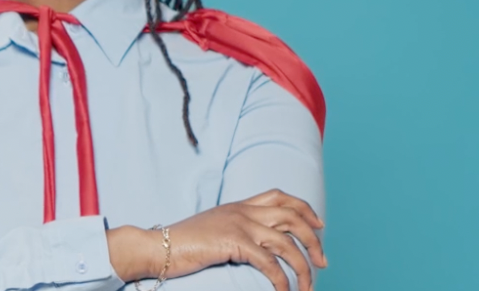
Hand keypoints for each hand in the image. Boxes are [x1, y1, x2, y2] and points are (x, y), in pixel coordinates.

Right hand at [111, 189, 327, 290]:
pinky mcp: (233, 243)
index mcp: (238, 205)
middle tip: (322, 262)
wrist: (156, 246)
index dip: (304, 209)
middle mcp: (242, 211)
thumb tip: (255, 245)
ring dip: (303, 266)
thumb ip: (234, 229)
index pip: (279, 196)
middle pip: (292, 217)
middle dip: (314, 240)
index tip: (319, 226)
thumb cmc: (181, 244)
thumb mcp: (213, 228)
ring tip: (308, 286)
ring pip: (287, 242)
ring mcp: (238, 225)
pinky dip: (282, 280)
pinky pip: (270, 263)